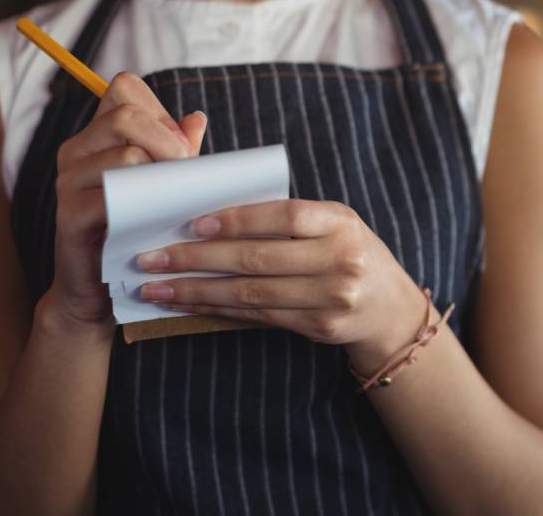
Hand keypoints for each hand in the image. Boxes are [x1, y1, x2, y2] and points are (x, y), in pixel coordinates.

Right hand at [49, 72, 205, 330]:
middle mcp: (75, 151)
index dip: (160, 110)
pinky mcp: (69, 216)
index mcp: (96, 136)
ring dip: (163, 175)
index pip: (124, 88)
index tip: (180, 146)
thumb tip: (196, 118)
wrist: (101, 286)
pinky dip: (145, 203)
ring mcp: (67, 182)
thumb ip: (177, 150)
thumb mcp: (161, 184)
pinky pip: (113, 195)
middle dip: (168, 140)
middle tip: (187, 171)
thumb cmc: (137, 228)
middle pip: (126, 115)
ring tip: (177, 199)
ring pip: (125, 154)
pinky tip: (159, 218)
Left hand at [134, 199, 424, 370]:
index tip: (192, 224)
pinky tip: (190, 304)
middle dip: (198, 259)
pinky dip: (219, 309)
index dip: (237, 220)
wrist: (390, 307)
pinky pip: (259, 316)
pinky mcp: (321, 327)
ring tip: (157, 288)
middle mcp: (341, 259)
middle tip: (152, 258)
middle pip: (258, 259)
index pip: (284, 217)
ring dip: (197, 290)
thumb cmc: (349, 253)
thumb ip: (288, 220)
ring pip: (251, 293)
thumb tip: (213, 215)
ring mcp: (333, 297)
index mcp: (341, 222)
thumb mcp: (333, 225)